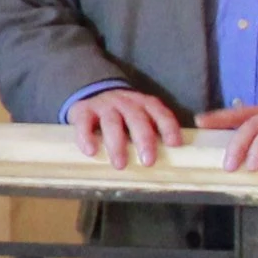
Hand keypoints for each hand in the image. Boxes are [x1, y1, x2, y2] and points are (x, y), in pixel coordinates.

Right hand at [65, 86, 183, 166]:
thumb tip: (168, 160)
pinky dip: (86, 137)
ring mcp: (103, 105)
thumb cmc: (121, 115)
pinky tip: (91, 151)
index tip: (174, 144)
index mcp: (143, 103)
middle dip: (144, 140)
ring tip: (120, 164)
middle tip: (148, 161)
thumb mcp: (138, 116)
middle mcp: (125, 102)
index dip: (168, 127)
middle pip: (136, 118)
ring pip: (111, 122)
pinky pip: (84, 123)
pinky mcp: (83, 110)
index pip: (159, 112)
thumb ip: (151, 131)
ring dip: (117, 144)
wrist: (90, 93)